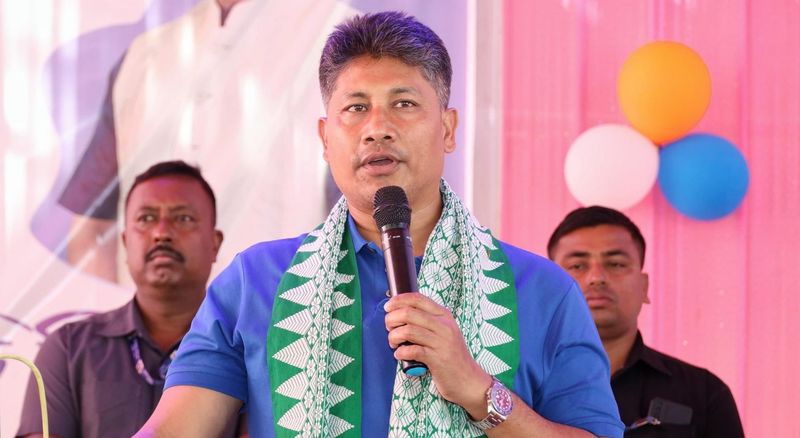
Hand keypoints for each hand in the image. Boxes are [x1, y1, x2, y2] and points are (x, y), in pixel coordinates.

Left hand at [384, 292, 491, 417]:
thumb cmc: (450, 355)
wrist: (469, 380)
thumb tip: (399, 313)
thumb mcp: (443, 332)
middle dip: (392, 319)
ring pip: (408, 330)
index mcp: (444, 315)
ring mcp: (441, 342)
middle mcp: (444, 326)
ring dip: (394, 336)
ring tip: (393, 343)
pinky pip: (412, 350)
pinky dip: (401, 352)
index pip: (418, 299)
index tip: (388, 307)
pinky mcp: (437, 359)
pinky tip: (400, 354)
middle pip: (409, 313)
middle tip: (389, 328)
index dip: (398, 300)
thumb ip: (426, 321)